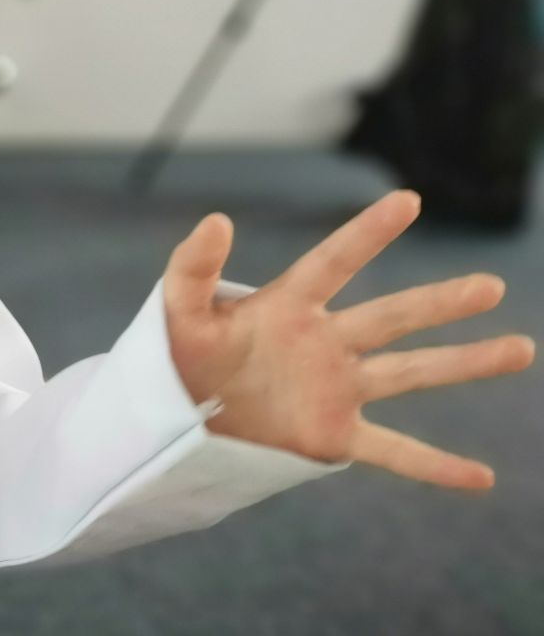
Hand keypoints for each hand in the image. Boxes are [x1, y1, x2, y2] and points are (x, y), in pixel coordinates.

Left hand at [162, 190, 533, 489]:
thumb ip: (192, 268)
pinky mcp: (331, 437)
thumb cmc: (174, 358)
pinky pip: (394, 452)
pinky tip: (482, 478)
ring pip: (410, 372)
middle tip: (491, 285)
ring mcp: (333, 389)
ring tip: (519, 347)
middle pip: (391, 317)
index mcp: (286, 307)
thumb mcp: (175, 312)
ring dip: (463, 362)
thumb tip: (216, 220)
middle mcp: (322, 343)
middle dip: (440, 302)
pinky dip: (436, 466)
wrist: (169, 418)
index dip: (367, 233)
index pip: (333, 263)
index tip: (408, 200)